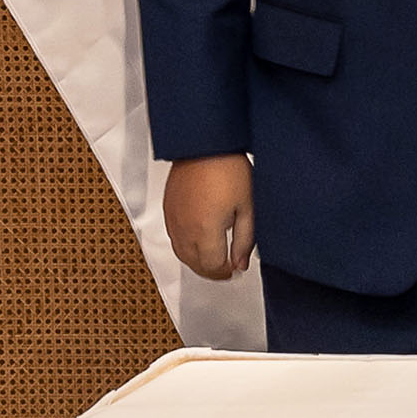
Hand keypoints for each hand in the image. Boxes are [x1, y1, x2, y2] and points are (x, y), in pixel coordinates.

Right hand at [163, 154, 254, 279]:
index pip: (213, 267)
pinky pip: (174, 239)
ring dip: (198, 262)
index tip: (236, 268)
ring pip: (181, 255)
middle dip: (213, 271)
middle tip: (227, 269)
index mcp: (205, 230)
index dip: (227, 272)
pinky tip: (199, 243)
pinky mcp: (168, 210)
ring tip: (215, 259)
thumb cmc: (228, 169)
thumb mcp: (248, 208)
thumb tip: (240, 264)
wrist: (204, 145)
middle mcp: (184, 228)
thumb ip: (245, 241)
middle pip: (195, 265)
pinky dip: (186, 248)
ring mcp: (173, 220)